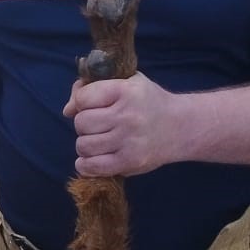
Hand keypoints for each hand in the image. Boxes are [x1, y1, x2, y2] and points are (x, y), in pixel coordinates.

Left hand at [63, 73, 186, 176]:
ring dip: (85, 144)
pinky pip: (93, 166)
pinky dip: (86, 164)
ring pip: (84, 145)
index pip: (83, 98)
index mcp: (125, 91)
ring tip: (98, 141)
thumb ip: (93, 89)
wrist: (181, 127)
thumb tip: (67, 110)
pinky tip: (92, 158)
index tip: (91, 105)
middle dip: (84, 124)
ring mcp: (129, 141)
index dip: (82, 102)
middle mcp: (127, 116)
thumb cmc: (148, 102)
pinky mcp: (130, 162)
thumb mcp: (126, 83)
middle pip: (81, 122)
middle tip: (97, 125)